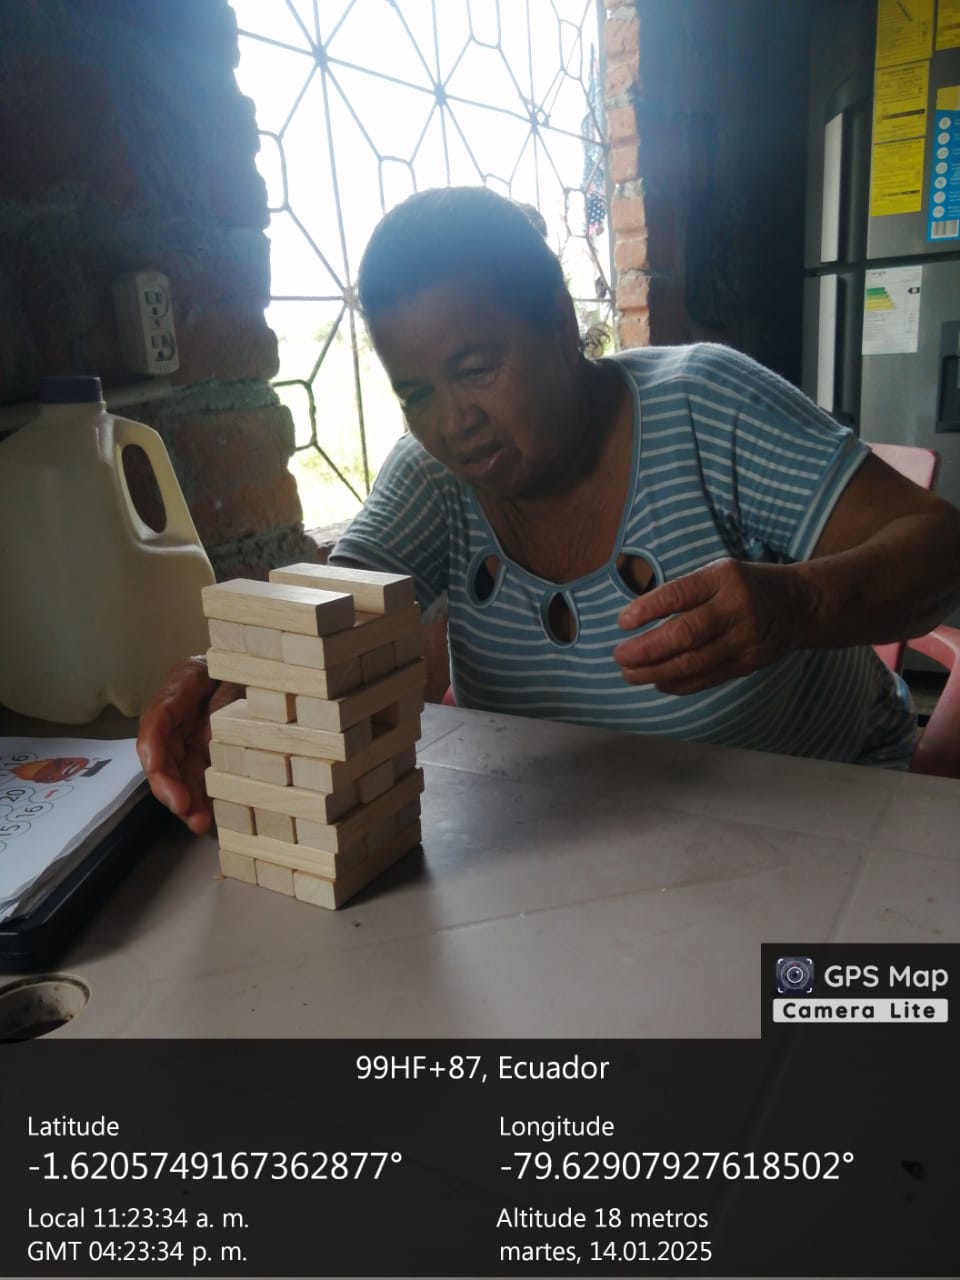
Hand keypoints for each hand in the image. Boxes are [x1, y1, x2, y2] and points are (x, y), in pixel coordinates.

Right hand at [136, 657, 241, 834]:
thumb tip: (220, 727)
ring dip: (186, 801)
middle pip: (164, 756)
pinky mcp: (205, 757)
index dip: (155, 747)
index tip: (156, 768)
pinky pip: (200, 781)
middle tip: (184, 809)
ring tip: (199, 823)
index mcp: (179, 690)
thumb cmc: (241, 665)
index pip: (157, 720)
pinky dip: (204, 801)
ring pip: (180, 775)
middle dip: (170, 787)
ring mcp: (190, 740)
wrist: (253, 670)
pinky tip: (211, 818)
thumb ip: (228, 695)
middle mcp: (177, 720)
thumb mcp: (235, 671)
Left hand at [614, 559, 808, 694]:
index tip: (622, 622)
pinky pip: (708, 678)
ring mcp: (744, 639)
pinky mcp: (749, 663)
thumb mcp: (717, 573)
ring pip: (694, 662)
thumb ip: (684, 592)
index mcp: (723, 579)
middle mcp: (735, 609)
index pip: (680, 594)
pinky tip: (657, 682)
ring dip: (656, 671)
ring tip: (630, 673)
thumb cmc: (744, 586)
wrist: (798, 605)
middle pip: (685, 634)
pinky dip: (679, 684)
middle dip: (647, 649)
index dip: (648, 609)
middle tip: (620, 655)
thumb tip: (636, 618)